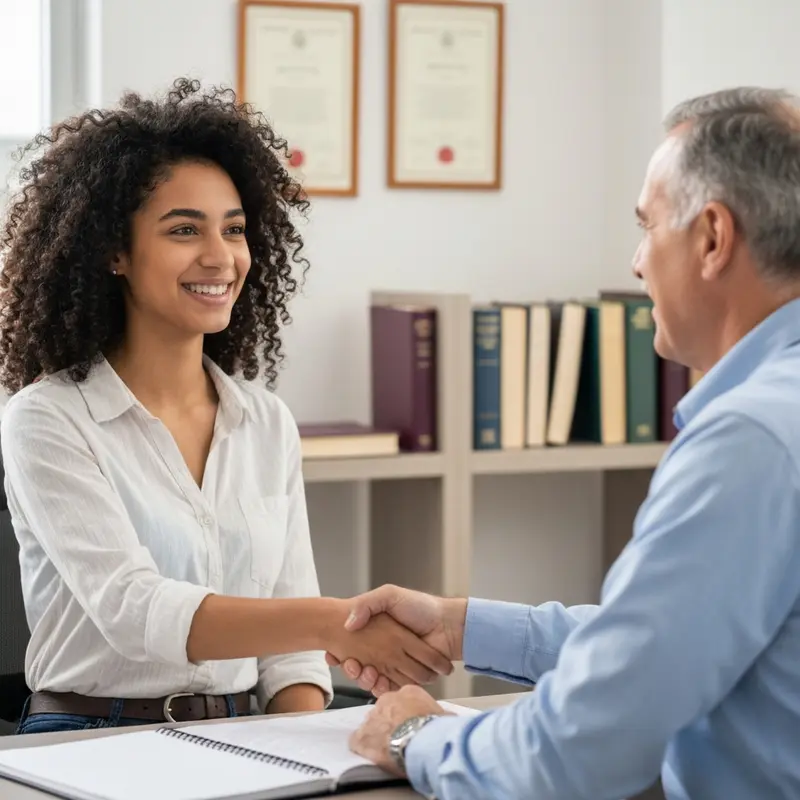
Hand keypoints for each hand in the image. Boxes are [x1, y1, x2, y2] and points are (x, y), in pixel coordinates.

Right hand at [326, 585, 466, 695]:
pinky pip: (389, 688)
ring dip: (364, 679)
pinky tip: (379, 681)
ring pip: (371, 680)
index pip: (351, 648)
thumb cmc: (420, 606)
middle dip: (351, 669)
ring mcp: (394, 665)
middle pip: (358, 667)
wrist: (448, 624)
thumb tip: (348, 624)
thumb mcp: (389, 595)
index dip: (340, 654)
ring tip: (366, 672)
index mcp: (376, 633)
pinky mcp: (406, 678)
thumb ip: (367, 604)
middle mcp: (383, 651)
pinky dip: (382, 688)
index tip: (335, 655)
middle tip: (353, 665)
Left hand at [349, 685, 449, 776]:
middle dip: (390, 724)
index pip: (402, 701)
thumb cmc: (437, 728)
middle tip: (400, 738)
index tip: (410, 724)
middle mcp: (387, 700)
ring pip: (371, 726)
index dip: (406, 715)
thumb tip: (445, 719)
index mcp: (409, 692)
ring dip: (377, 736)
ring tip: (389, 750)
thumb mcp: (444, 715)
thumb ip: (439, 714)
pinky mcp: (362, 737)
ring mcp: (372, 717)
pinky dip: (363, 749)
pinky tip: (373, 756)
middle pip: (385, 711)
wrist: (423, 739)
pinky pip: (357, 741)